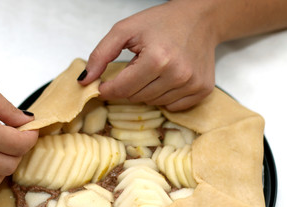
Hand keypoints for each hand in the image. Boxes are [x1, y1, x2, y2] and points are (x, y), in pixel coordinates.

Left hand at [79, 0, 216, 110]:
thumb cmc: (161, 22)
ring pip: (153, 103)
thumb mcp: (125, 30)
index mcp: (157, 59)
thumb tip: (84, 81)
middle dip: (129, 86)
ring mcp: (192, 84)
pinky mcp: (202, 90)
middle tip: (135, 68)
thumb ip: (101, 54)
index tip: (105, 84)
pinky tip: (167, 78)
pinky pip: (172, 106)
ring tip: (153, 69)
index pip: (122, 89)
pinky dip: (164, 96)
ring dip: (146, 90)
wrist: (200, 19)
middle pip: (137, 98)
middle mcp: (177, 75)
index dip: (108, 89)